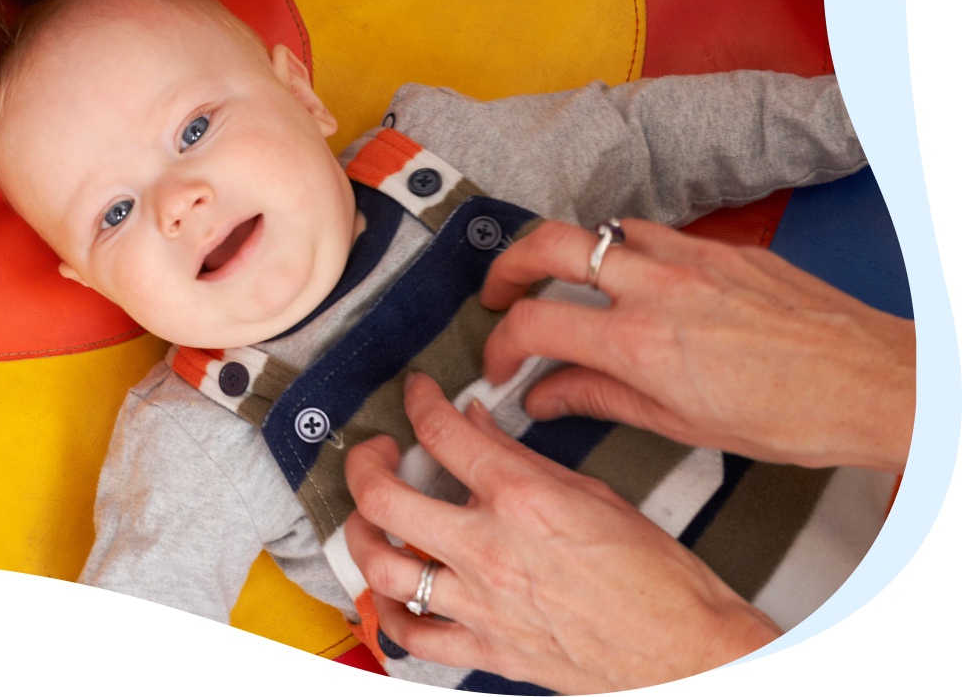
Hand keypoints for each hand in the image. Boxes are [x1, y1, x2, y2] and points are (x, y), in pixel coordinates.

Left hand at [343, 373, 778, 692]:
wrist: (690, 655)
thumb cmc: (660, 580)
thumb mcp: (595, 494)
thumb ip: (521, 457)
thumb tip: (475, 422)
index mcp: (524, 500)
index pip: (443, 431)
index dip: (418, 401)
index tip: (416, 395)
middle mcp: (491, 550)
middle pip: (384, 495)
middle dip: (363, 462)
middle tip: (374, 452)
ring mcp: (482, 604)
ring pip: (382, 564)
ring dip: (360, 533)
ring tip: (368, 518)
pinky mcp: (487, 651)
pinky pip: (413, 636)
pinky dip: (390, 613)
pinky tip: (390, 592)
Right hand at [481, 218, 914, 473]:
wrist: (874, 383)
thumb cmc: (796, 414)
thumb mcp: (683, 425)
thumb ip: (602, 400)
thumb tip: (551, 397)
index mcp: (639, 343)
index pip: (533, 326)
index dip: (500, 346)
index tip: (501, 364)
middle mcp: (657, 288)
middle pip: (546, 246)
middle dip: (506, 266)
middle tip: (498, 292)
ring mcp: (690, 259)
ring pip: (600, 230)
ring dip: (569, 252)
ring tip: (564, 280)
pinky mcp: (722, 247)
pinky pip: (654, 233)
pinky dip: (629, 252)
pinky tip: (637, 278)